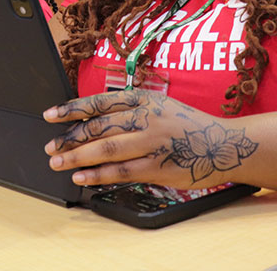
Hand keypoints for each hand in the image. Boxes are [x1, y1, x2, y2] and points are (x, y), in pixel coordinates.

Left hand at [44, 90, 259, 189]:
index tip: (49, 115)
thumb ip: (128, 110)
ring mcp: (152, 143)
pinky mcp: (159, 167)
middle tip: (50, 146)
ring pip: (106, 149)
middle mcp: (146, 117)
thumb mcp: (158, 105)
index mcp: (143, 98)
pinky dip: (99, 175)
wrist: (226, 144)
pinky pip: (122, 171)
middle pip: (98, 127)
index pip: (98, 102)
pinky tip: (82, 177)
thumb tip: (89, 121)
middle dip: (69, 138)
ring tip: (58, 163)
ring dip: (78, 157)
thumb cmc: (187, 125)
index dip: (70, 109)